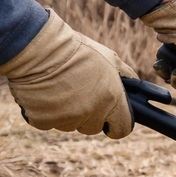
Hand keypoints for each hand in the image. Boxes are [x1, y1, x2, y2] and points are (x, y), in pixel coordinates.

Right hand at [0, 10, 136, 138]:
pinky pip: (48, 123)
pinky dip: (46, 112)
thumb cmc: (77, 50)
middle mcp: (91, 113)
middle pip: (93, 127)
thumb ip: (127, 76)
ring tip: (61, 89)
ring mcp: (66, 119)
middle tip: (80, 94)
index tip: (111, 121)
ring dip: (67, 113)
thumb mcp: (110, 58)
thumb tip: (136, 85)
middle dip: (89, 115)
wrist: (38, 47)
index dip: (116, 124)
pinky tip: (45, 93)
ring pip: (70, 125)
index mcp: (112, 100)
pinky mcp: (43, 120)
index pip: (122, 128)